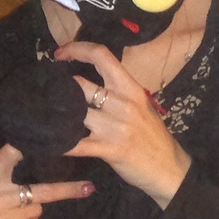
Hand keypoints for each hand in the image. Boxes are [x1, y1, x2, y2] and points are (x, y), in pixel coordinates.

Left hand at [55, 41, 190, 208]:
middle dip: (61, 88)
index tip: (60, 54)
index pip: (102, 56)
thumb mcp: (142, 107)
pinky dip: (61, 143)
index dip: (77, 49)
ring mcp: (116, 127)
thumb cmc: (153, 138)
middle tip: (48, 92)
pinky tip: (52, 142)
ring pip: (76, 111)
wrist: (170, 170)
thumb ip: (119, 94)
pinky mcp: (109, 149)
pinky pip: (76, 144)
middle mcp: (124, 103)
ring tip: (48, 116)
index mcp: (132, 89)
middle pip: (81, 84)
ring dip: (59, 115)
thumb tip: (90, 83)